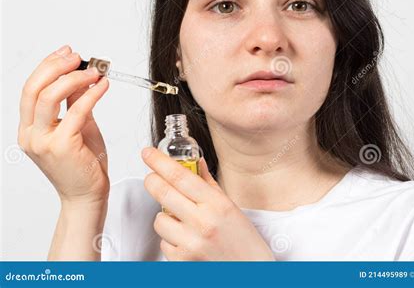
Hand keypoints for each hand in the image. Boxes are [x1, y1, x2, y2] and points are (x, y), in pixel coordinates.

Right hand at [18, 45, 109, 206]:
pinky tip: (102, 86)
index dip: (47, 67)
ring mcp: (42, 142)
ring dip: (74, 78)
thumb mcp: (78, 126)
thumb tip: (79, 76)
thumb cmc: (83, 164)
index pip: (30, 89)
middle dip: (56, 67)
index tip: (66, 53)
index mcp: (29, 129)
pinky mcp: (60, 147)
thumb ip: (74, 102)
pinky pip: (76, 111)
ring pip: (49, 96)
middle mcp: (30, 135)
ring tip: (94, 72)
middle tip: (77, 57)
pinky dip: (91, 94)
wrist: (88, 195)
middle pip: (34, 88)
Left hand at [141, 147, 274, 260]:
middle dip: (151, 180)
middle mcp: (203, 222)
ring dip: (164, 216)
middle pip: (163, 192)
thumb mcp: (231, 207)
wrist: (250, 274)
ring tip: (180, 220)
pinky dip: (170, 238)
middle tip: (152, 177)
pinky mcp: (182, 261)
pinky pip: (163, 242)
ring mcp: (191, 243)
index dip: (159, 162)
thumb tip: (195, 163)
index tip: (149, 153)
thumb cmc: (243, 241)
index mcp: (217, 204)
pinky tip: (185, 239)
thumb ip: (209, 184)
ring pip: (158, 219)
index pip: (180, 176)